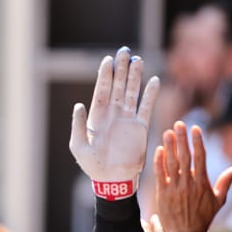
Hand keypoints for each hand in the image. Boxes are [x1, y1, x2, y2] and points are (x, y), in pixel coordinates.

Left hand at [70, 46, 159, 200]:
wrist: (112, 179)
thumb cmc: (92, 165)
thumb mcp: (79, 146)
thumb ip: (78, 125)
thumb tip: (78, 104)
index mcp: (97, 117)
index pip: (102, 91)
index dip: (105, 75)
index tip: (108, 60)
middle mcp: (113, 114)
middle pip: (118, 87)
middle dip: (121, 69)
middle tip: (125, 52)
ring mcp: (127, 120)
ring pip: (132, 93)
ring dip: (135, 77)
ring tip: (139, 59)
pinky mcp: (140, 128)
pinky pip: (146, 107)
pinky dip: (150, 95)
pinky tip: (154, 80)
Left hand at [154, 121, 231, 231]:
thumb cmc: (203, 217)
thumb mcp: (218, 200)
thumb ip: (226, 181)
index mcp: (202, 183)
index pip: (200, 157)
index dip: (197, 141)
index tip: (195, 128)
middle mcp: (188, 184)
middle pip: (184, 156)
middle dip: (181, 139)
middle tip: (179, 124)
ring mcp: (174, 188)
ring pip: (171, 163)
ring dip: (169, 146)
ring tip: (167, 132)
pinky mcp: (163, 194)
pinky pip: (160, 174)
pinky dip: (159, 162)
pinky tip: (159, 150)